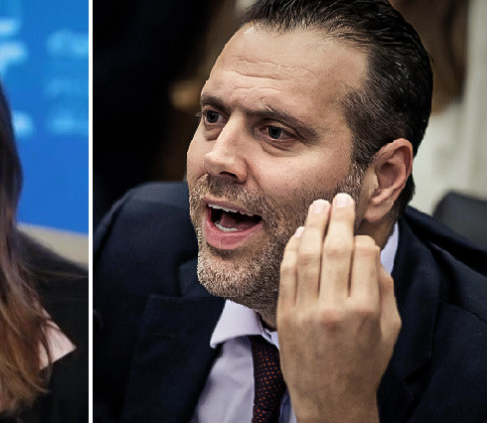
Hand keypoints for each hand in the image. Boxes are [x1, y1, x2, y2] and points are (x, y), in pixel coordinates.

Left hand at [277, 193, 400, 422]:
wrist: (329, 398)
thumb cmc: (364, 363)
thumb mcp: (390, 328)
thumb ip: (383, 288)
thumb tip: (369, 253)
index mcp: (363, 310)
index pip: (364, 255)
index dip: (364, 239)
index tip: (362, 235)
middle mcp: (332, 307)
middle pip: (334, 248)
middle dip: (338, 218)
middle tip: (339, 198)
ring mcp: (304, 309)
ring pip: (306, 255)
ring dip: (312, 226)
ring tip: (318, 206)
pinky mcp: (284, 313)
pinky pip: (286, 272)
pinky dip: (292, 249)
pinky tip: (299, 234)